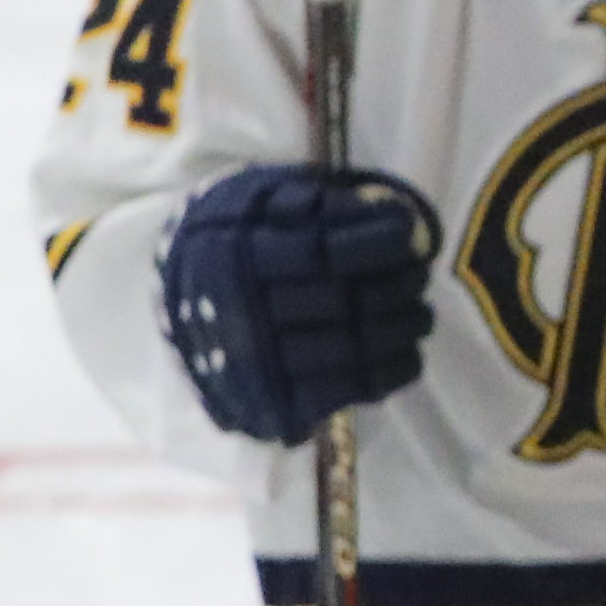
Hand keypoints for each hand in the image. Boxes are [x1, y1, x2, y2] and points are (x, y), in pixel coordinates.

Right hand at [161, 164, 440, 444]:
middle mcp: (248, 314)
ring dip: (400, 330)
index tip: (407, 234)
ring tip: (420, 314)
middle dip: (396, 286)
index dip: (372, 244)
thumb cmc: (235, 238)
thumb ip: (315, 204)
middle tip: (419, 275)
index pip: (318, 254)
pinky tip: (408, 352)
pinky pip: (346, 391)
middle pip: (342, 303)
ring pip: (350, 349)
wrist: (184, 303)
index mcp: (239, 258)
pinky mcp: (278, 403)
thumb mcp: (258, 201)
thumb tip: (387, 216)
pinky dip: (389, 373)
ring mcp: (263, 365)